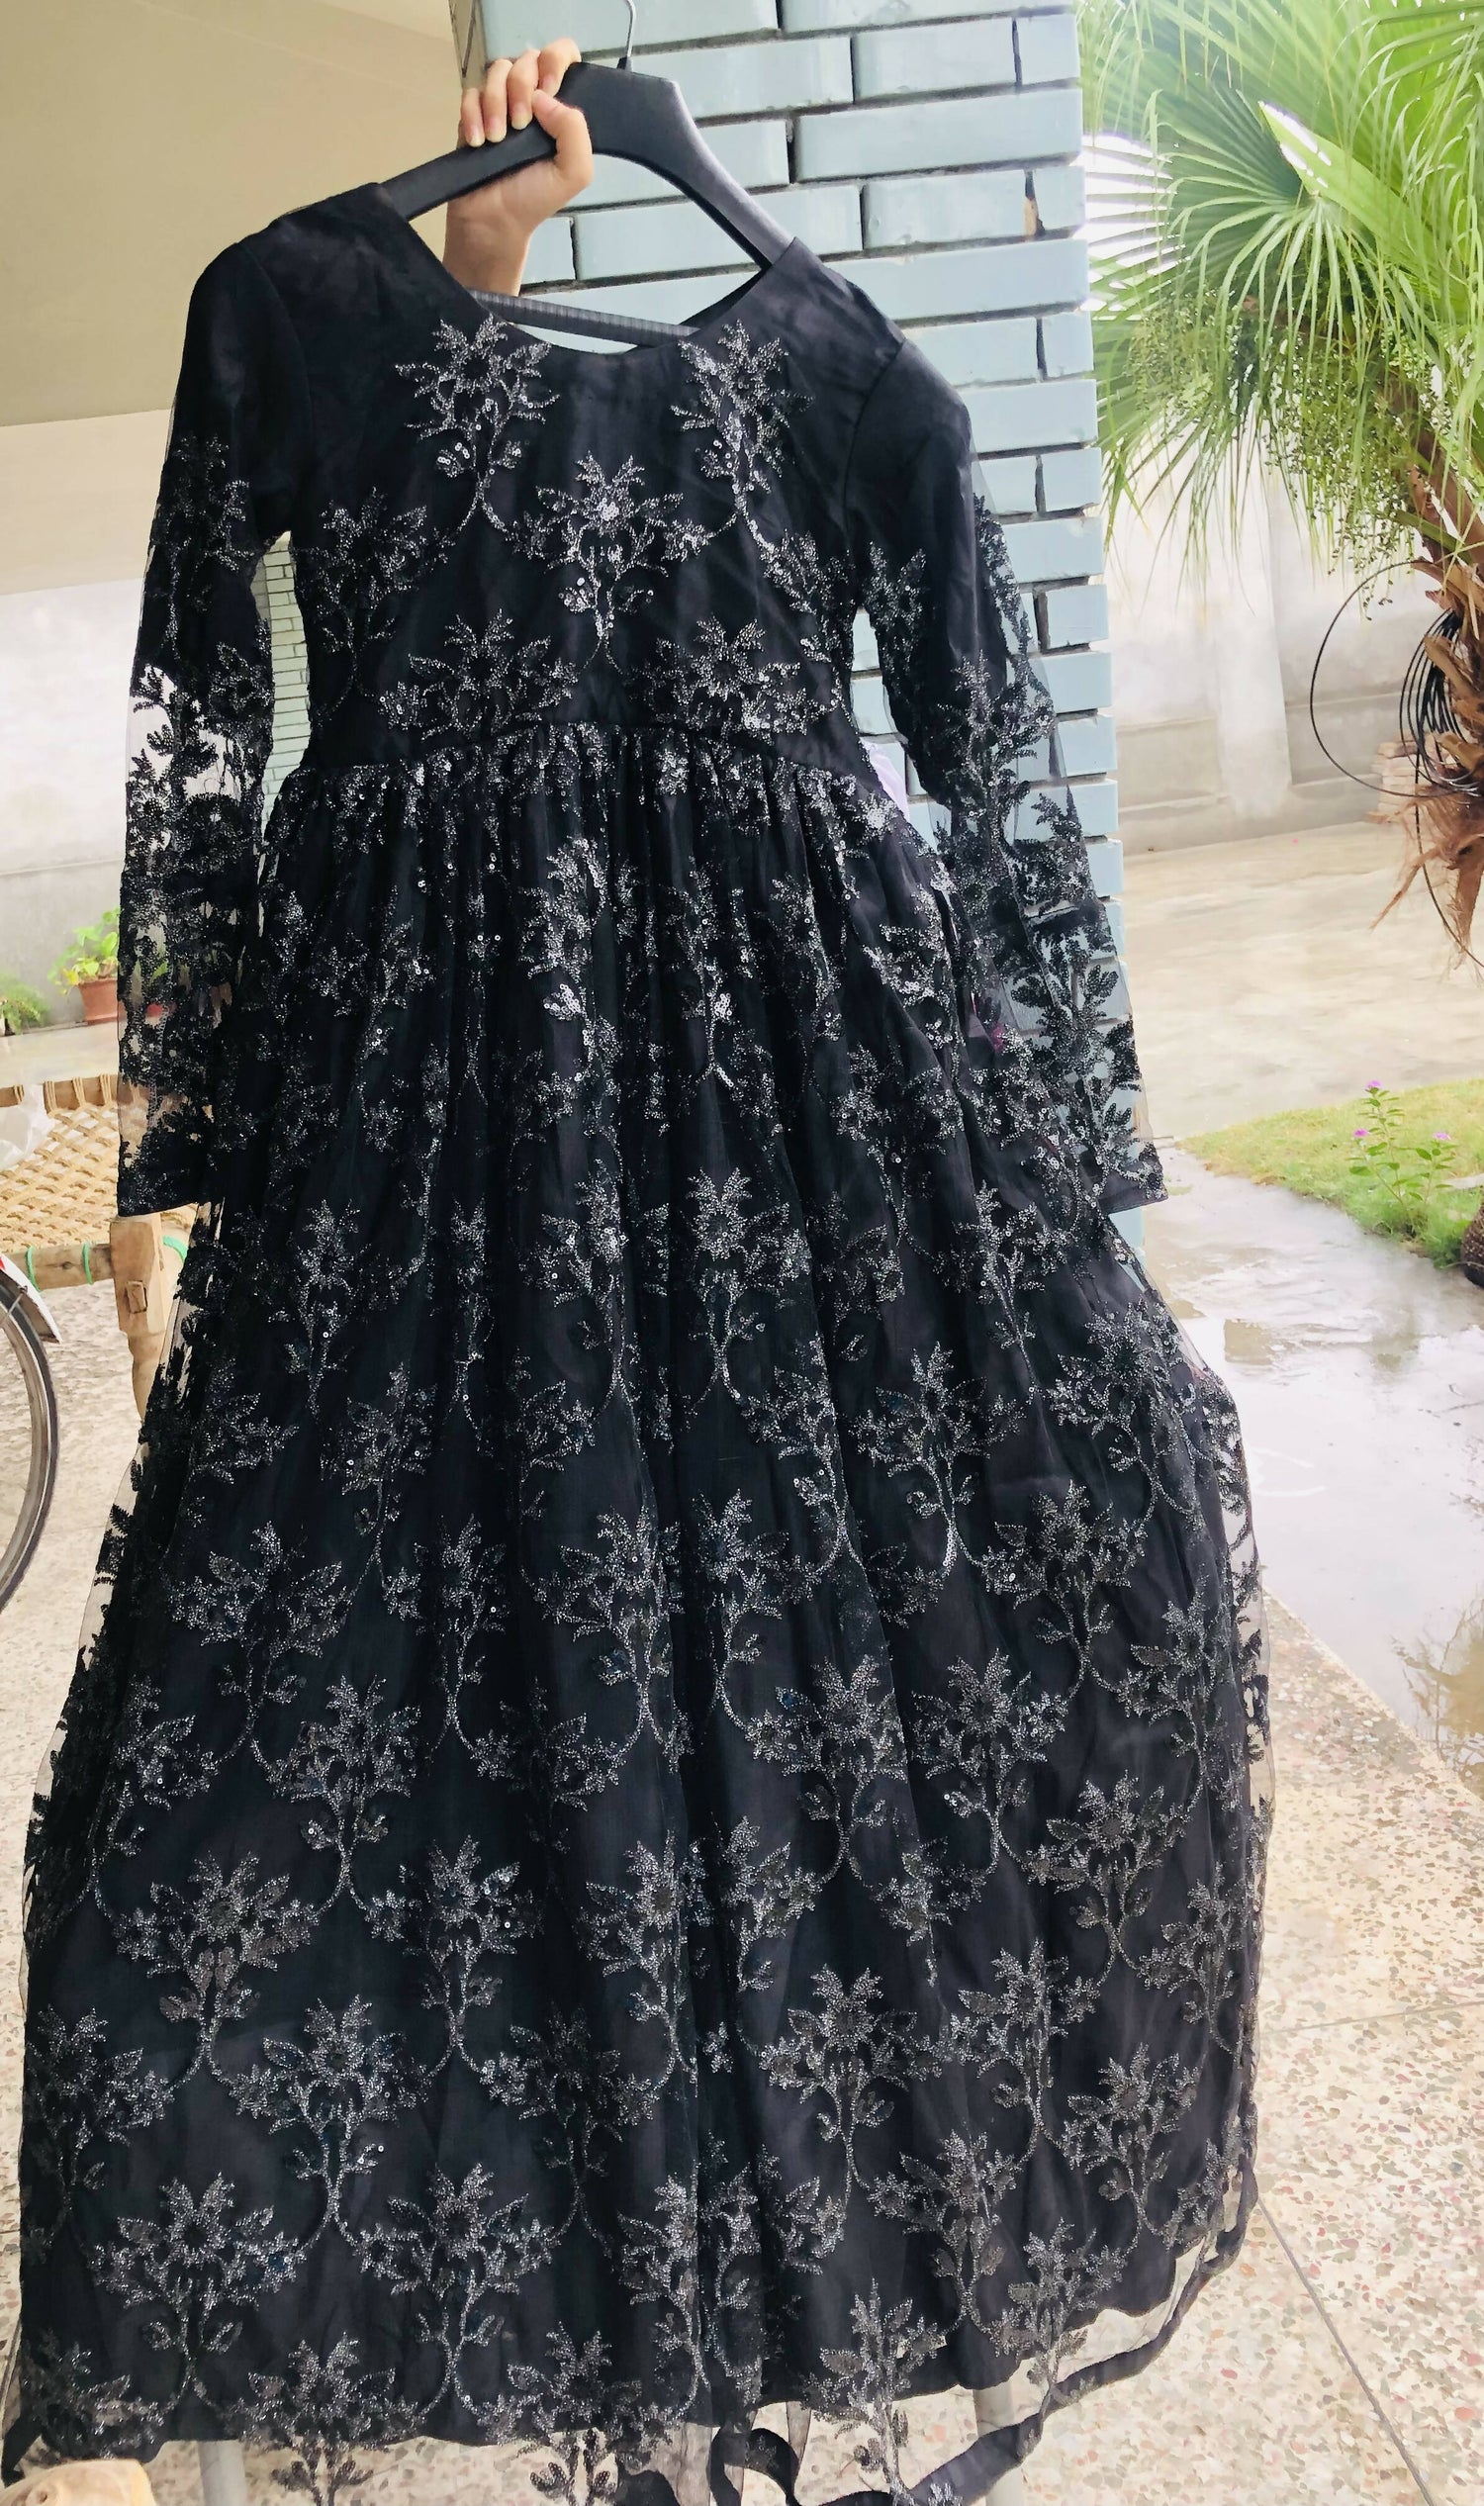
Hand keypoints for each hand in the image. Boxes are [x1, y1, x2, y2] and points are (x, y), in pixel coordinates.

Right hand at [443, 38, 593, 296]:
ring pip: (496, 70)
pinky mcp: (473, 112)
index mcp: (559, 107)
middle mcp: (531, 98)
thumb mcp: (574, 171)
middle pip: (526, 58)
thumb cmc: (535, 198)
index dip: (555, 60)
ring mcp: (500, 103)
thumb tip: (544, 96)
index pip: (562, 55)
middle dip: (521, 87)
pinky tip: (477, 142)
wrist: (494, 220)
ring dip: (495, 103)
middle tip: (520, 126)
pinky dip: (472, 114)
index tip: (548, 88)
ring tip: (496, 140)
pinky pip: (470, 91)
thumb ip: (575, 129)